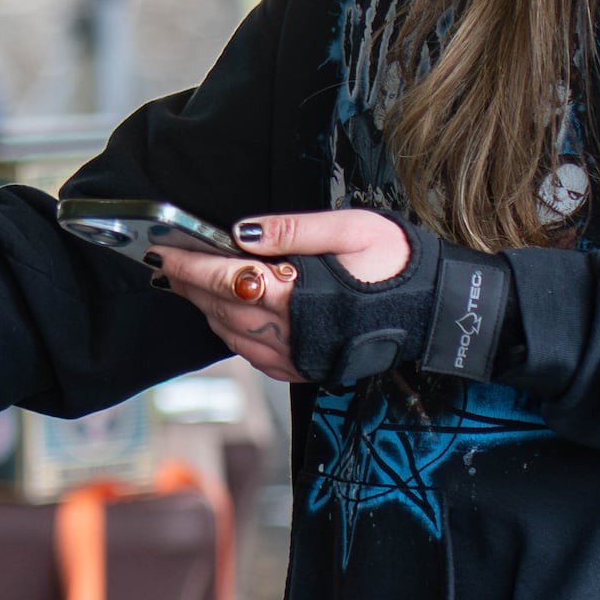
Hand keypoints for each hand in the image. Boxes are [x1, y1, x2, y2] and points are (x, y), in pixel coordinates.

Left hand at [149, 209, 408, 382]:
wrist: (437, 311)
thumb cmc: (397, 264)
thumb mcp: (350, 230)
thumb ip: (291, 231)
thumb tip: (240, 232)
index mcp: (294, 297)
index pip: (222, 279)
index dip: (188, 265)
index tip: (162, 252)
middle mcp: (288, 334)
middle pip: (218, 307)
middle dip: (189, 285)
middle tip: (168, 264)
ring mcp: (295, 357)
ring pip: (230, 334)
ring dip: (205, 309)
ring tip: (190, 285)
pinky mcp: (304, 370)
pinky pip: (251, 354)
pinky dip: (230, 332)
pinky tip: (226, 315)